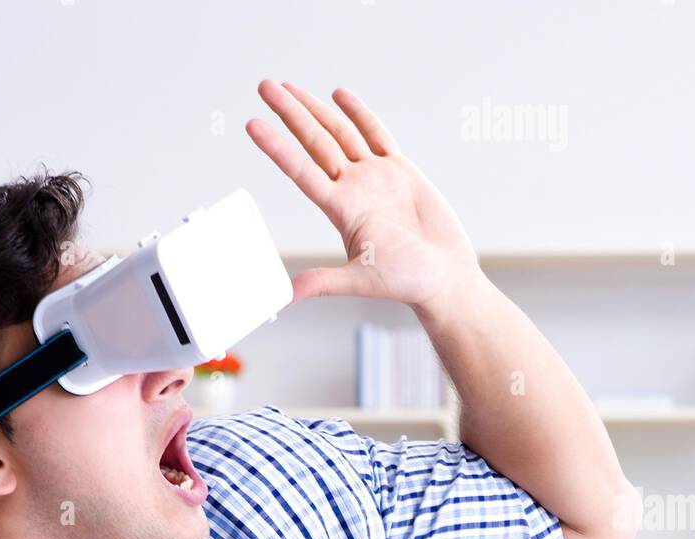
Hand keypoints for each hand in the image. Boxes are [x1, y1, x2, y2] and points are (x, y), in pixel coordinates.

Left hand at [245, 79, 481, 319]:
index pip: (300, 170)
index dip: (277, 147)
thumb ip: (323, 281)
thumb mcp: (360, 280)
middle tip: (265, 87)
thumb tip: (287, 296)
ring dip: (315, 109)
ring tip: (289, 87)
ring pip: (340, 133)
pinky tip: (338, 96)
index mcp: (342, 209)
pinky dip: (358, 114)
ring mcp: (374, 177)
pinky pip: (375, 134)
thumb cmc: (406, 282)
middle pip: (315, 142)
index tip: (252, 125)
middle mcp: (353, 188)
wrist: (443, 276)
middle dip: (290, 113)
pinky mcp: (400, 170)